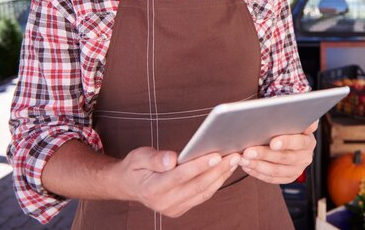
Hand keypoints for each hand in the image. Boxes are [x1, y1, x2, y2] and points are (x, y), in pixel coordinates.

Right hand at [114, 147, 239, 217]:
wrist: (130, 186)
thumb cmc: (136, 167)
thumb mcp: (139, 157)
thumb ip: (155, 158)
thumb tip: (172, 159)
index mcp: (152, 188)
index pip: (180, 176)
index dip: (199, 165)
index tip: (217, 154)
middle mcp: (164, 202)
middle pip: (197, 185)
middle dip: (218, 170)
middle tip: (234, 155)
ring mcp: (174, 208)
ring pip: (204, 192)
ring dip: (222, 176)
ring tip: (235, 160)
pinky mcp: (181, 208)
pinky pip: (203, 195)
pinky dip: (216, 182)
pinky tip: (226, 169)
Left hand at [239, 121, 317, 183]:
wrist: (290, 138)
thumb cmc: (285, 123)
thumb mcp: (290, 116)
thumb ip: (288, 114)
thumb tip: (276, 108)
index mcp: (308, 139)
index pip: (299, 141)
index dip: (286, 142)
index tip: (272, 142)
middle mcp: (306, 155)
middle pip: (285, 157)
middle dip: (264, 154)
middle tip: (248, 151)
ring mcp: (298, 168)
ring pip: (276, 170)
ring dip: (258, 165)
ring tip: (243, 159)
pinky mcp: (289, 177)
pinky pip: (272, 178)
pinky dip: (258, 173)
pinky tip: (246, 166)